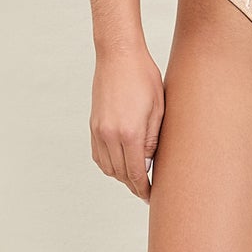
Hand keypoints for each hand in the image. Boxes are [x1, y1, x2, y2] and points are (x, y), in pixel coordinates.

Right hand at [90, 47, 165, 199]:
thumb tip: (147, 163)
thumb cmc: (144, 77)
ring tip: (135, 177)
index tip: (151, 196)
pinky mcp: (93, 124)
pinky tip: (120, 162)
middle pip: (120, 174)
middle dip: (133, 185)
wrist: (118, 55)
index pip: (135, 173)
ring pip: (107, 167)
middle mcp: (110, 135)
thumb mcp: (158, 109)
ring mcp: (98, 130)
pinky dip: (108, 164)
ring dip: (120, 176)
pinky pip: (98, 155)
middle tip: (146, 190)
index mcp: (129, 133)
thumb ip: (153, 140)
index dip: (143, 189)